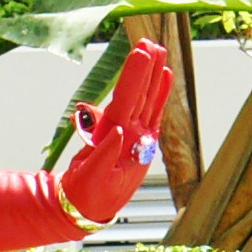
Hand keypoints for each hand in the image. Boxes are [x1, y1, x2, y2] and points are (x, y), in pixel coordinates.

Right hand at [55, 37, 172, 223]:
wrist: (90, 209)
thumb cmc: (87, 194)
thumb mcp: (90, 179)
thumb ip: (102, 155)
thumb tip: (115, 131)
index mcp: (123, 144)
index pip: (130, 102)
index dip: (136, 76)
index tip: (141, 52)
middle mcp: (135, 137)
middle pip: (144, 97)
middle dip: (149, 68)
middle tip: (153, 42)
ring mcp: (137, 138)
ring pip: (149, 100)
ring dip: (155, 74)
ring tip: (160, 50)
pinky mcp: (134, 139)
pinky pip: (149, 111)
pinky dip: (158, 93)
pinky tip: (164, 76)